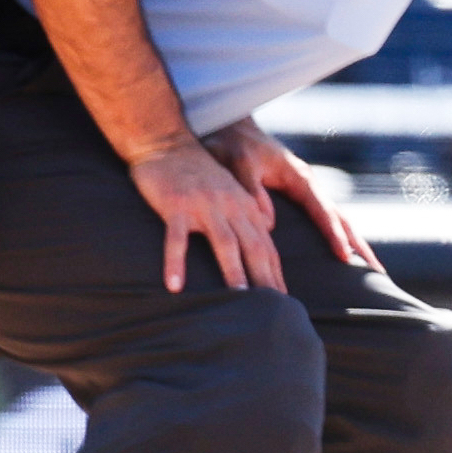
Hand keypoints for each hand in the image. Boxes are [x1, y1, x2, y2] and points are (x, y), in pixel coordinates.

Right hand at [132, 133, 286, 295]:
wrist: (167, 142)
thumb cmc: (197, 174)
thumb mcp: (228, 194)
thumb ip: (244, 220)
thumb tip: (258, 252)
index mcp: (245, 207)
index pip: (267, 246)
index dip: (276, 274)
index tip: (285, 302)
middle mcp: (231, 207)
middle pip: (254, 247)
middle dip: (266, 279)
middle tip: (274, 310)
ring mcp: (204, 206)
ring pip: (224, 243)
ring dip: (232, 271)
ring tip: (239, 301)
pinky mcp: (176, 206)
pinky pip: (176, 239)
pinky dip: (176, 262)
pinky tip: (174, 286)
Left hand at [209, 113, 373, 270]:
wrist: (232, 129)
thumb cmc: (235, 145)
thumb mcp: (240, 164)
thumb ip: (253, 191)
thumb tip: (268, 223)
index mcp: (300, 178)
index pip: (323, 211)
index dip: (335, 235)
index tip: (346, 257)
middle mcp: (310, 185)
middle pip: (342, 219)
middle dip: (360, 245)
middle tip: (377, 272)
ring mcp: (308, 192)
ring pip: (339, 220)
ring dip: (356, 244)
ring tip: (371, 271)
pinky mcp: (300, 198)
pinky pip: (326, 221)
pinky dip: (340, 238)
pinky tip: (345, 255)